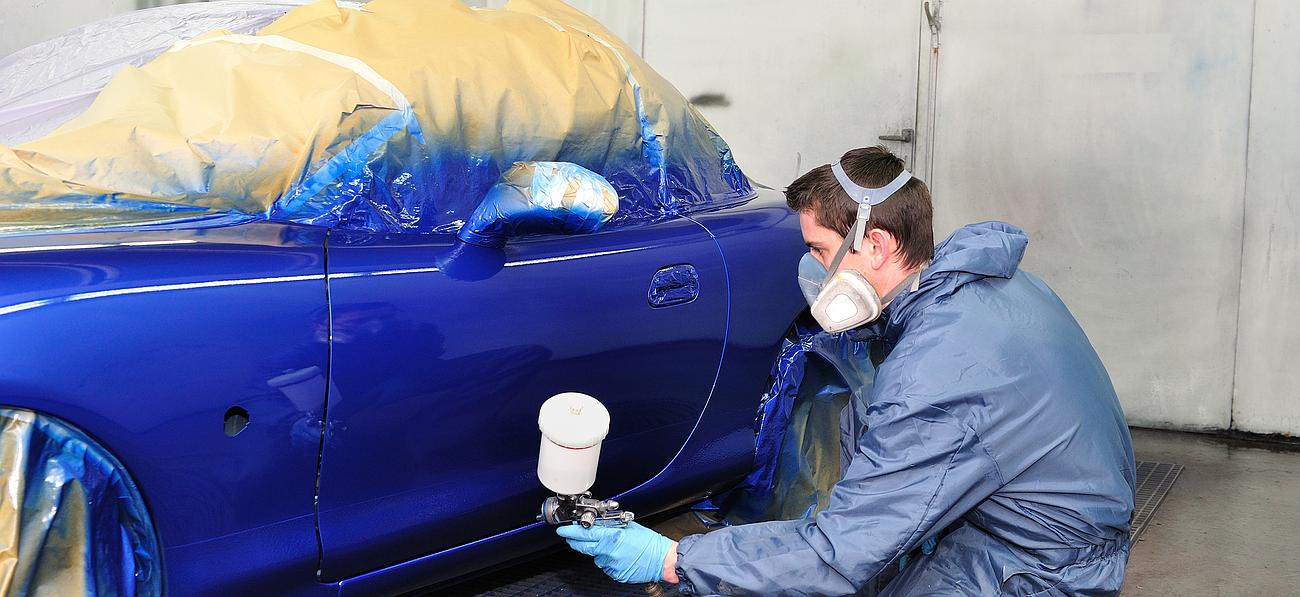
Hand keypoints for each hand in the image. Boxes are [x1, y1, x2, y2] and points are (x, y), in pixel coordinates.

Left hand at [556, 522, 674, 583]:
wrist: (662, 560)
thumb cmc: (649, 543)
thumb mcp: (628, 527)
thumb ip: (610, 526)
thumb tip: (596, 523)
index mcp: (612, 537)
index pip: (585, 533)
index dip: (571, 532)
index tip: (563, 531)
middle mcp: (608, 551)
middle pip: (584, 547)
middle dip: (577, 542)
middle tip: (572, 537)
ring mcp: (611, 564)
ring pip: (596, 556)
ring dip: (599, 551)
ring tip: (615, 546)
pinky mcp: (615, 574)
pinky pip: (606, 565)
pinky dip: (609, 560)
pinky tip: (620, 556)